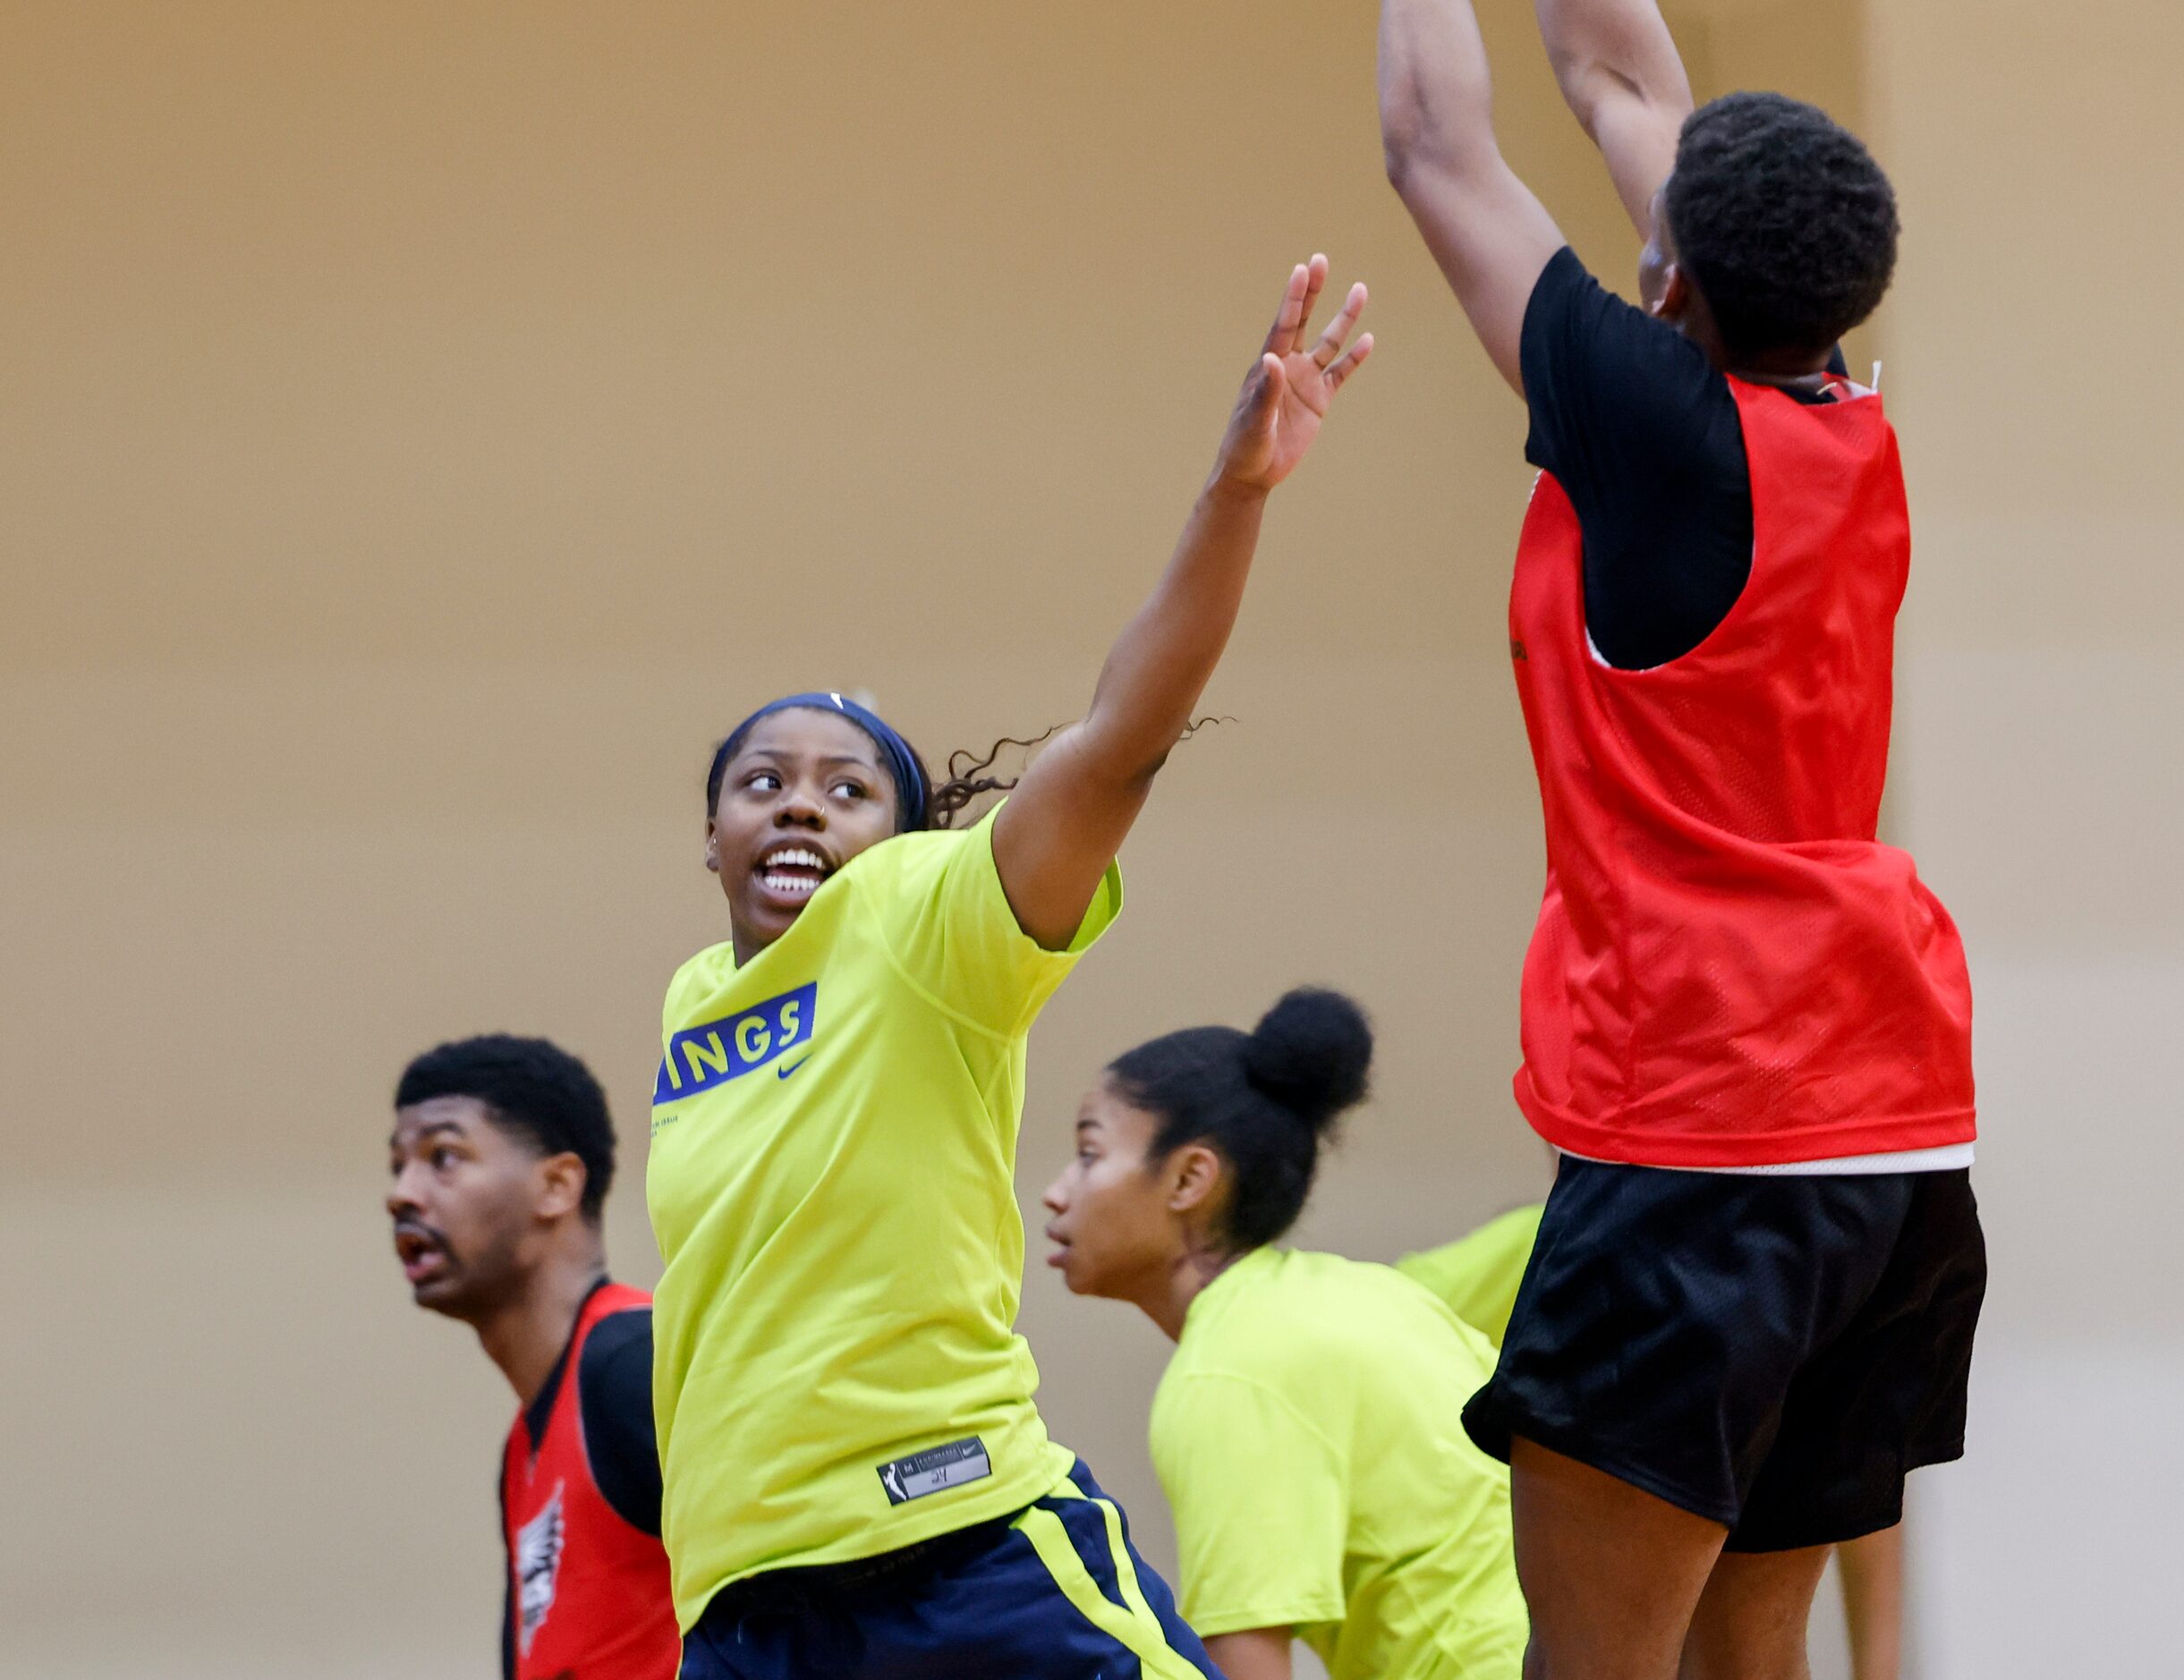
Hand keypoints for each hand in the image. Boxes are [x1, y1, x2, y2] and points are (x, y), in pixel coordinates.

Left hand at [1212, 254, 1372, 495]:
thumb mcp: (1254, 420)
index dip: (1294, 298)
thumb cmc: (1245, 445)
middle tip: (1322, 259)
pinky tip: (1368, 339)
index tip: (1303, 269)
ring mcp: (1305, 381)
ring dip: (1344, 318)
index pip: (1283, 325)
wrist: (1254, 472)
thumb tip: (1273, 358)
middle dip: (1313, 292)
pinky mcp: (1319, 400)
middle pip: (1303, 321)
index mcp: (1268, 366)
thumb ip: (1266, 390)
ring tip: (1360, 289)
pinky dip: (1354, 358)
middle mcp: (1287, 366)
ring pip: (1329, 343)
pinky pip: (1340, 374)